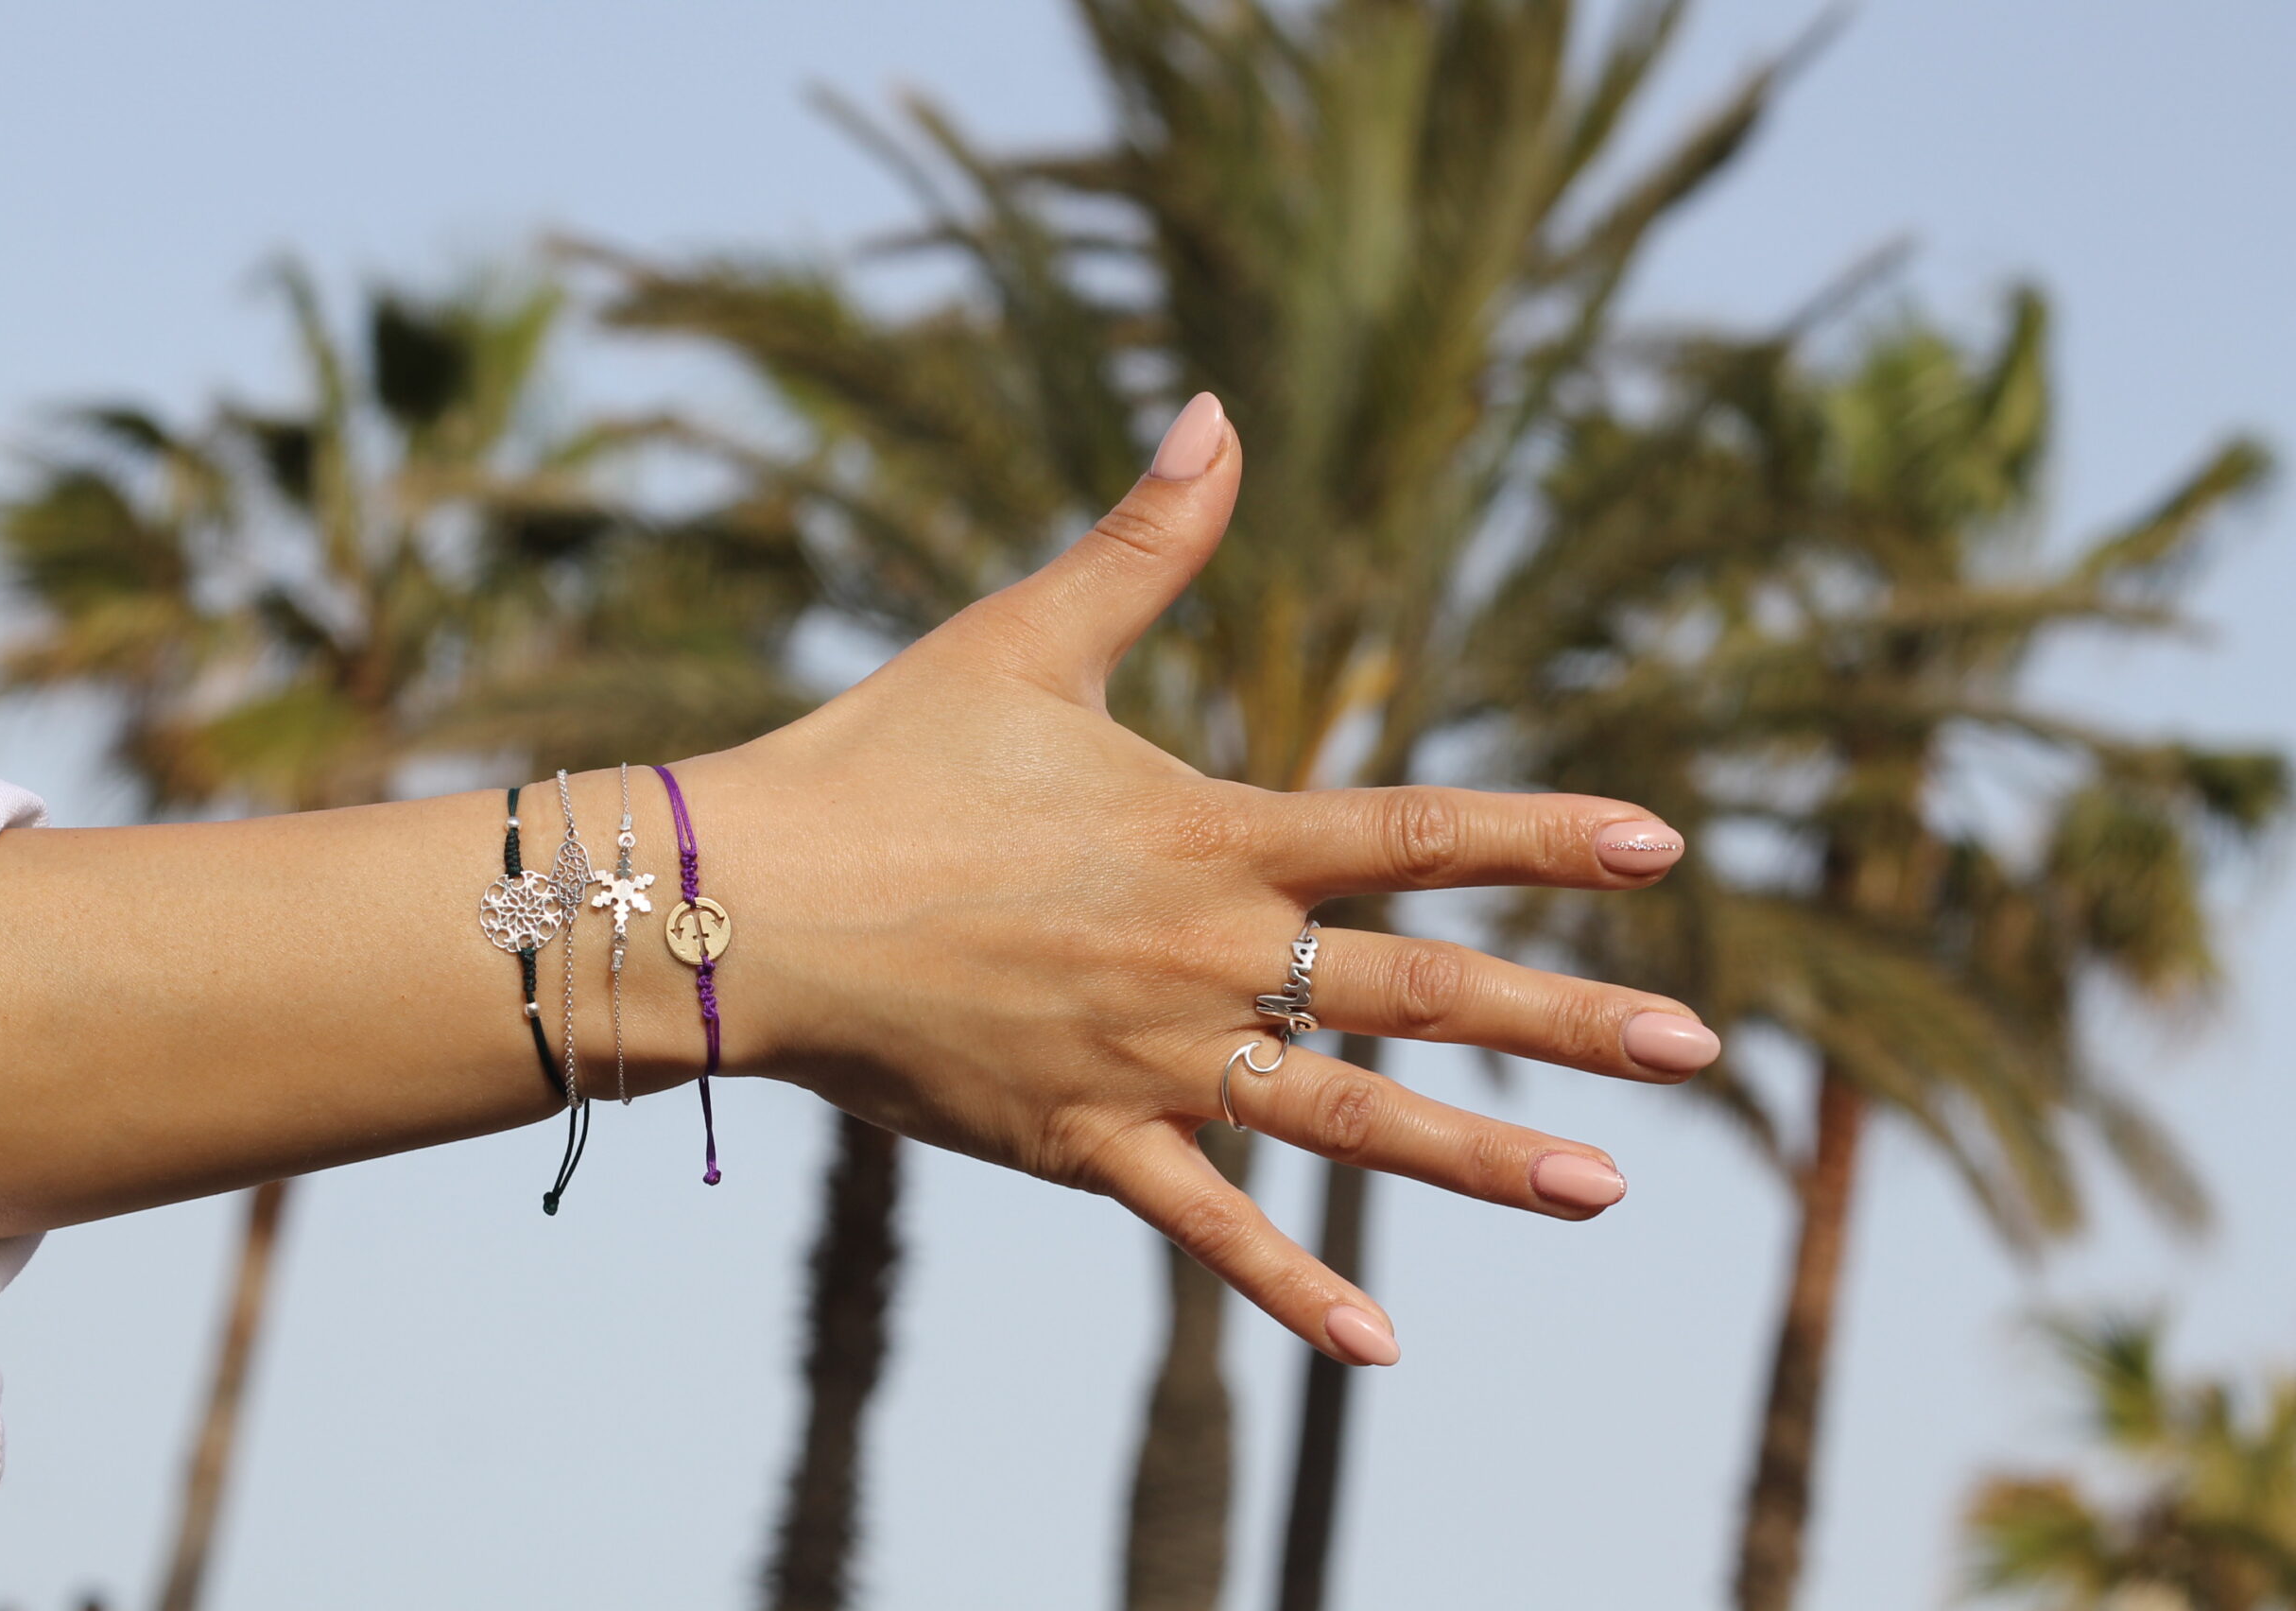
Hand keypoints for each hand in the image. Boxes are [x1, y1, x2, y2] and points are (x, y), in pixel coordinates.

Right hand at [673, 395, 1718, 1366]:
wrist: (751, 899)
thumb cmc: (885, 756)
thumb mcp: (1024, 635)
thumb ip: (1144, 540)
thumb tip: (1218, 408)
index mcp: (1210, 834)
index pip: (1417, 832)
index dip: (1547, 839)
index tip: (1666, 850)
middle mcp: (1207, 955)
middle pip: (1419, 990)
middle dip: (1565, 1021)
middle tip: (1695, 1050)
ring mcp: (1152, 1060)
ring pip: (1347, 1121)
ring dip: (1480, 1158)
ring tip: (1602, 1192)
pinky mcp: (1082, 1142)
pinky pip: (1206, 1227)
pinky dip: (1291, 1287)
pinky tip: (1382, 1347)